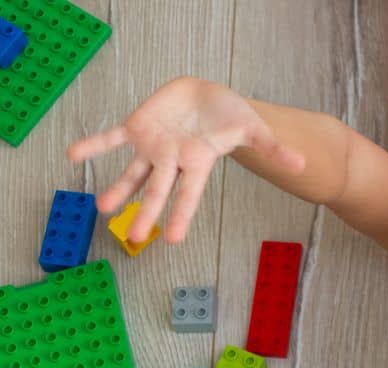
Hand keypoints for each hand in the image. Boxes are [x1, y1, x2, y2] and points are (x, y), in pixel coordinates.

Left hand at [67, 76, 305, 243]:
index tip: (172, 239)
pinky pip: (112, 138)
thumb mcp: (254, 127)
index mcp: (199, 163)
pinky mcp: (138, 127)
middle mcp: (173, 161)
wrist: (209, 97)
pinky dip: (94, 146)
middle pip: (157, 190)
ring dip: (117, 188)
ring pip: (132, 171)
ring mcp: (153, 146)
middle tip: (132, 237)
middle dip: (146, 212)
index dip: (181, 215)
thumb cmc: (232, 116)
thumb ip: (272, 147)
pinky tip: (74, 155)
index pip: (189, 194)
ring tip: (102, 207)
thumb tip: (301, 165)